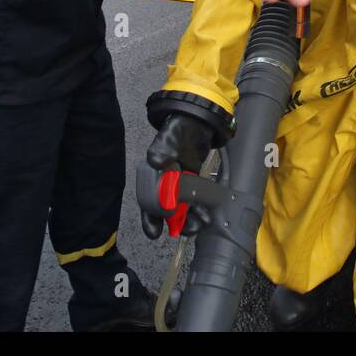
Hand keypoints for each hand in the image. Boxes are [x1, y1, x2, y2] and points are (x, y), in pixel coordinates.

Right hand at [141, 114, 214, 238]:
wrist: (197, 121)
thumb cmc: (177, 130)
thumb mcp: (167, 139)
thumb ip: (161, 150)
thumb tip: (156, 161)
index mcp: (153, 176)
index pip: (147, 203)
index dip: (149, 219)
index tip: (154, 233)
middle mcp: (165, 184)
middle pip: (167, 211)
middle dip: (175, 223)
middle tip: (185, 230)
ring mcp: (180, 184)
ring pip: (183, 209)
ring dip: (190, 219)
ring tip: (200, 223)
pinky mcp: (194, 183)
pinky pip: (196, 200)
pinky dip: (200, 209)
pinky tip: (207, 215)